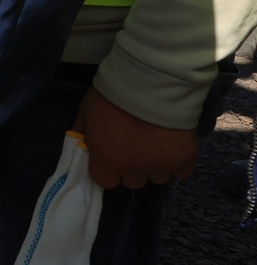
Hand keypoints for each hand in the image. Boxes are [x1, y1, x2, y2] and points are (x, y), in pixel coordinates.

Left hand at [76, 86, 196, 189]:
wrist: (149, 83)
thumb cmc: (113, 96)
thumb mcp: (86, 112)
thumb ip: (82, 132)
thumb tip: (81, 147)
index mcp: (107, 159)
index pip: (105, 181)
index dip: (108, 169)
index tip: (112, 156)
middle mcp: (134, 168)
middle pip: (133, 181)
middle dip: (132, 167)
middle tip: (135, 146)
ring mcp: (161, 166)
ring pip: (158, 177)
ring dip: (156, 165)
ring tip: (156, 145)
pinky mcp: (184, 159)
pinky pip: (182, 172)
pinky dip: (179, 163)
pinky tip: (174, 149)